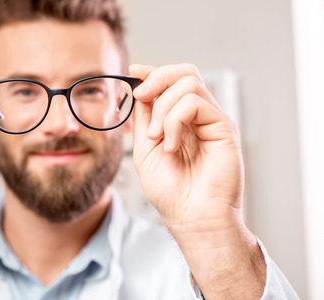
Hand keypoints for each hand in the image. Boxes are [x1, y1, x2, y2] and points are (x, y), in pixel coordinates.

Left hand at [130, 64, 264, 298]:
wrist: (191, 217)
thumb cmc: (171, 191)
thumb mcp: (145, 149)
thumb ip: (144, 118)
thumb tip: (140, 89)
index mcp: (180, 120)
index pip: (171, 82)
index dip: (151, 72)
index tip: (133, 71)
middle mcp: (198, 117)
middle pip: (184, 72)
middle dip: (156, 79)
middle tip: (141, 97)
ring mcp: (211, 120)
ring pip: (188, 83)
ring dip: (163, 108)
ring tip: (158, 137)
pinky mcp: (223, 127)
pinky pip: (195, 103)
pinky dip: (175, 121)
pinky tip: (172, 145)